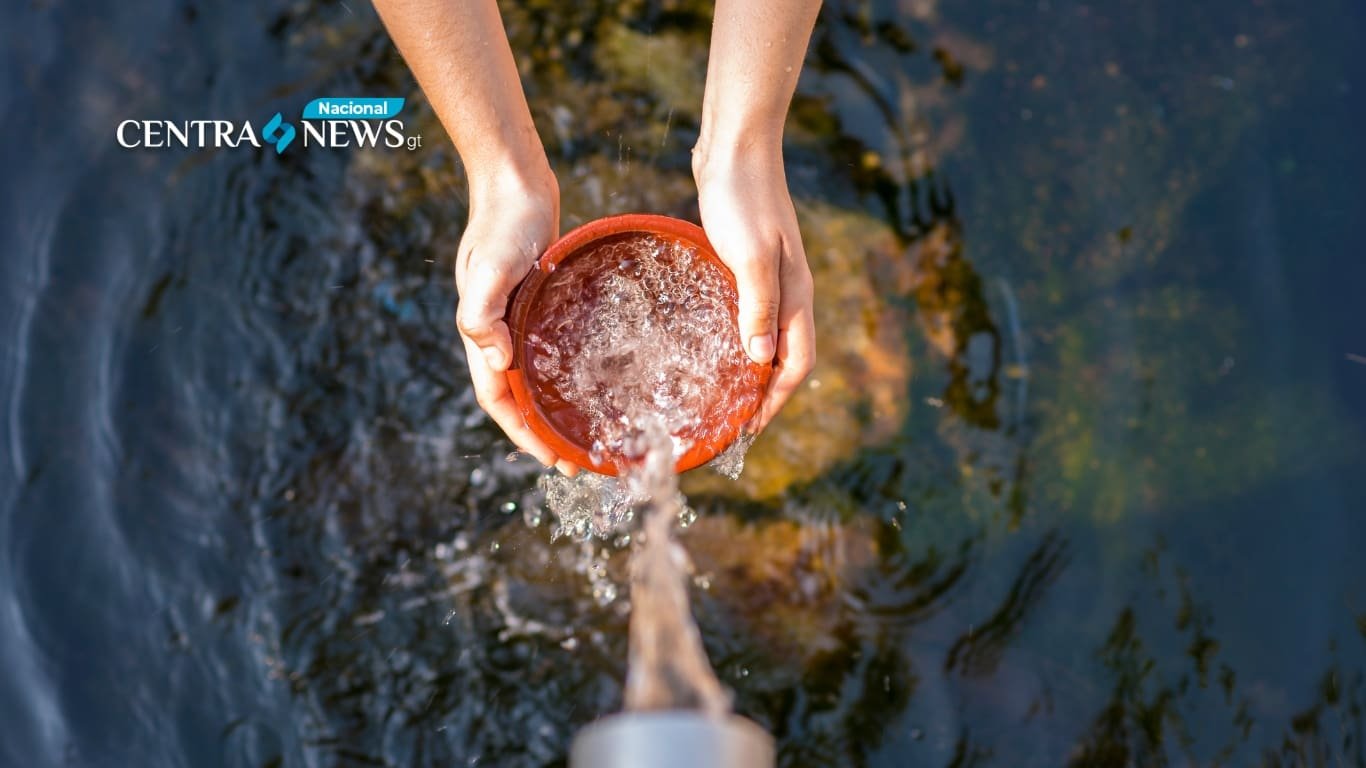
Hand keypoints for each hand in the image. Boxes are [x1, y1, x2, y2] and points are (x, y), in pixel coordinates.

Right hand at [455, 172, 577, 473]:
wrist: (514, 183)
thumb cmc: (504, 223)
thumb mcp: (490, 267)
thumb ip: (482, 313)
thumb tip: (496, 361)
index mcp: (483, 332)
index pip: (499, 399)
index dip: (522, 433)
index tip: (552, 460)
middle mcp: (498, 332)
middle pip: (517, 397)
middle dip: (542, 434)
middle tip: (579, 461)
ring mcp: (517, 318)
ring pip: (534, 377)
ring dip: (553, 408)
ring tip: (585, 432)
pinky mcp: (537, 304)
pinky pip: (549, 350)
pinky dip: (564, 373)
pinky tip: (591, 380)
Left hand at [695, 147, 815, 432]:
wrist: (735, 147)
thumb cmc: (742, 198)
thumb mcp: (749, 256)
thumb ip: (757, 307)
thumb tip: (760, 361)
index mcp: (795, 295)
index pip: (797, 364)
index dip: (775, 401)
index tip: (748, 430)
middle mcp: (788, 292)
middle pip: (785, 358)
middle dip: (764, 395)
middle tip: (731, 423)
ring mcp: (770, 278)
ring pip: (766, 338)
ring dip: (750, 370)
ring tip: (721, 395)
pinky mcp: (747, 264)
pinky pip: (748, 315)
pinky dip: (736, 339)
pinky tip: (709, 344)